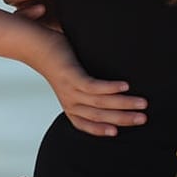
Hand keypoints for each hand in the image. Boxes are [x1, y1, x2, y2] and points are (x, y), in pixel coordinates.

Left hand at [30, 31, 145, 137]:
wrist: (32, 43)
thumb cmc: (55, 56)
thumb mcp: (70, 75)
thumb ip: (84, 83)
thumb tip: (108, 85)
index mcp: (69, 103)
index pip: (86, 124)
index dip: (101, 130)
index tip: (119, 133)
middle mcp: (69, 100)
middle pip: (99, 116)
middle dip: (123, 119)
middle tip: (144, 118)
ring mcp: (69, 89)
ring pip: (100, 103)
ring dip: (124, 104)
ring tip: (143, 103)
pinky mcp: (70, 75)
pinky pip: (93, 87)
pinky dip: (111, 88)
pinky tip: (125, 85)